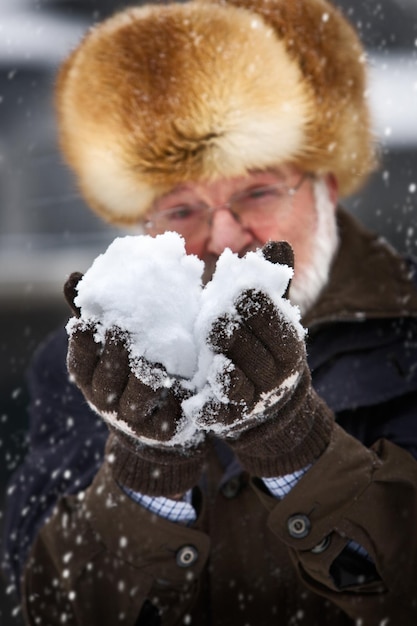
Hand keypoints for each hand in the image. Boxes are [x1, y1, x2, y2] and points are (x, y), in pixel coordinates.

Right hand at [64, 273, 204, 495]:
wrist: (158, 416)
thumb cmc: (130, 367)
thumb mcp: (109, 341)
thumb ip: (96, 312)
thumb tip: (73, 277)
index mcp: (91, 376)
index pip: (80, 361)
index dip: (83, 343)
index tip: (88, 321)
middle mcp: (107, 400)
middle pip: (107, 380)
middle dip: (116, 353)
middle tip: (123, 328)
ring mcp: (135, 418)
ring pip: (137, 398)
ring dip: (145, 376)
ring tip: (154, 357)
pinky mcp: (164, 429)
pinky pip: (169, 415)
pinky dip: (176, 398)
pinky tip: (185, 381)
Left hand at [200, 241, 333, 475]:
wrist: (270, 406)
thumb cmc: (263, 347)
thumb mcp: (273, 317)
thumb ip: (272, 284)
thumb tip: (278, 243)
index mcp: (288, 343)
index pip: (267, 316)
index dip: (247, 302)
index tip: (232, 295)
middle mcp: (275, 374)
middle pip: (246, 346)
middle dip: (226, 330)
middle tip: (210, 321)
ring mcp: (254, 399)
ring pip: (233, 381)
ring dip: (218, 364)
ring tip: (209, 353)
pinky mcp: (231, 419)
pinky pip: (218, 414)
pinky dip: (206, 409)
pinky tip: (193, 402)